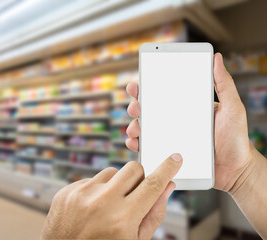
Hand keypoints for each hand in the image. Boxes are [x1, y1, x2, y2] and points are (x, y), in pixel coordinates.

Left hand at [42, 154, 182, 238]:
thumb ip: (154, 213)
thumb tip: (168, 186)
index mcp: (123, 219)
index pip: (152, 185)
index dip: (167, 169)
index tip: (175, 158)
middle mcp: (101, 202)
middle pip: (133, 169)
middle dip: (139, 178)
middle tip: (135, 194)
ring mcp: (81, 194)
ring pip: (112, 172)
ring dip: (116, 185)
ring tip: (108, 207)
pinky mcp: (67, 191)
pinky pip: (91, 180)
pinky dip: (96, 191)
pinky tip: (91, 208)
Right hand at [125, 53, 253, 192]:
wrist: (236, 169)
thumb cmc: (236, 137)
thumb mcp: (232, 108)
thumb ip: (224, 84)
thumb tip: (218, 58)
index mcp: (184, 107)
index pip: (161, 93)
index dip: (144, 88)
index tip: (136, 86)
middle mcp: (172, 121)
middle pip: (146, 110)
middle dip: (134, 106)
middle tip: (136, 108)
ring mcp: (168, 138)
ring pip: (142, 129)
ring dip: (133, 127)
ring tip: (137, 129)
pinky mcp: (167, 155)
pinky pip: (146, 149)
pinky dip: (136, 146)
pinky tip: (136, 144)